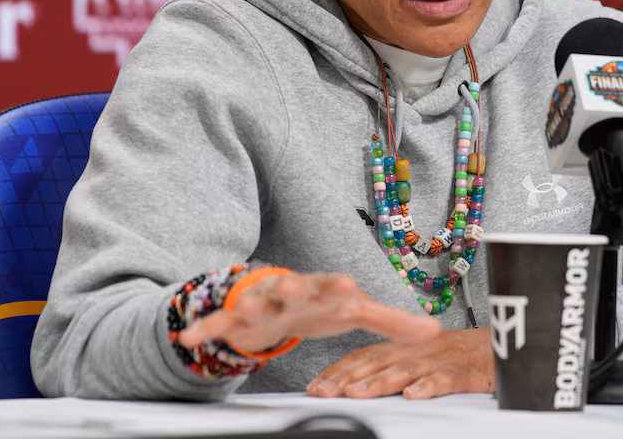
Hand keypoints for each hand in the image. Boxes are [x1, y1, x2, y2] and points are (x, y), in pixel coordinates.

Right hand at [176, 271, 440, 354]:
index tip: (349, 284)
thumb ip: (391, 322)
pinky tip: (188, 337)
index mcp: (320, 289)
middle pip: (294, 288)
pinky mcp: (235, 319)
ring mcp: (261, 304)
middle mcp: (290, 291)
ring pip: (255, 302)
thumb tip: (435, 331)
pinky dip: (202, 329)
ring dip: (250, 304)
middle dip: (296, 287)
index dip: (339, 286)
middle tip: (294, 287)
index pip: (332, 285)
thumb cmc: (320, 304)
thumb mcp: (354, 314)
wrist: (276, 298)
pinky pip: (216, 324)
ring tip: (245, 306)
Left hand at [307, 327, 494, 398]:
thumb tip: (357, 385)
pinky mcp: (464, 371)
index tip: (316, 386)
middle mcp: (418, 350)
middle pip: (379, 361)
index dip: (339, 370)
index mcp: (405, 346)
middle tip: (325, 391)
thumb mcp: (421, 358)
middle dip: (348, 377)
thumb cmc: (461, 354)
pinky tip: (414, 394)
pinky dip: (429, 385)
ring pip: (405, 369)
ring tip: (357, 393)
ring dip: (379, 381)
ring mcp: (440, 359)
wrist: (505, 343)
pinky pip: (445, 378)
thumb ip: (393, 368)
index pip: (365, 355)